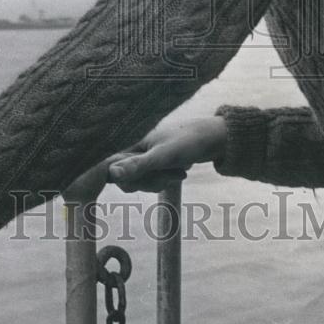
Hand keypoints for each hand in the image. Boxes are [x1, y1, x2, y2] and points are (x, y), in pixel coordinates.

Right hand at [107, 116, 226, 192]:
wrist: (212, 139)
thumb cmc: (186, 142)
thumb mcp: (162, 156)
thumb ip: (137, 165)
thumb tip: (111, 173)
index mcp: (131, 143)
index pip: (111, 168)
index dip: (121, 178)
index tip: (136, 182)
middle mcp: (134, 150)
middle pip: (126, 180)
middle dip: (147, 182)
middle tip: (166, 174)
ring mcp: (144, 158)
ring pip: (140, 183)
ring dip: (158, 182)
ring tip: (178, 171)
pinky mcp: (154, 165)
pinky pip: (151, 182)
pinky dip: (164, 181)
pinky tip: (179, 173)